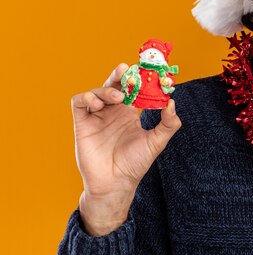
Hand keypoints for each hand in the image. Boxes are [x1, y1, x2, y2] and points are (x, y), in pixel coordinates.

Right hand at [71, 63, 181, 234]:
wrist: (115, 183)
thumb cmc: (135, 164)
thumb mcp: (156, 142)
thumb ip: (168, 124)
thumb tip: (172, 102)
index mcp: (130, 113)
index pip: (132, 89)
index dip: (137, 79)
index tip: (146, 72)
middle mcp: (113, 112)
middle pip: (114, 84)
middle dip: (119, 75)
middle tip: (126, 71)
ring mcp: (97, 116)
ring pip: (97, 91)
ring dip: (106, 88)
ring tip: (116, 97)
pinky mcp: (82, 123)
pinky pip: (79, 102)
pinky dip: (87, 97)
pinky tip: (97, 103)